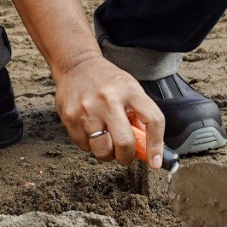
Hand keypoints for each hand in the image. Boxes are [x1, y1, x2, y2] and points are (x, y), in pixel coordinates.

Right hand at [52, 54, 161, 169]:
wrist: (76, 65)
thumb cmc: (106, 80)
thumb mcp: (129, 89)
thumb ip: (138, 115)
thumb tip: (146, 146)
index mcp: (129, 91)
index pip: (152, 120)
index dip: (156, 145)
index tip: (155, 161)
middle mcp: (108, 100)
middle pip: (124, 143)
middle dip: (126, 157)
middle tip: (125, 155)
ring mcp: (88, 109)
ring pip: (102, 150)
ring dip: (106, 153)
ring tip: (106, 139)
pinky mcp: (70, 117)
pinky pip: (84, 146)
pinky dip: (89, 144)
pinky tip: (90, 130)